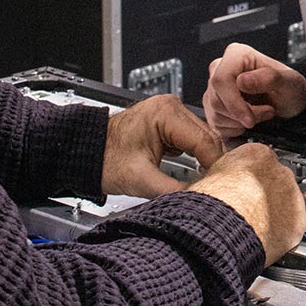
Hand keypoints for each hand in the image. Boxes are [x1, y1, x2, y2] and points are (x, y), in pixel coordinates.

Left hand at [102, 95, 223, 198]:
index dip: (215, 166)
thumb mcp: (141, 179)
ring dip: (206, 159)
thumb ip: (173, 190)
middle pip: (208, 137)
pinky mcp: (168, 122)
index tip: (220, 185)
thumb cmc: (105, 158)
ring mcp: (171, 113)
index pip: (205, 141)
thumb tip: (198, 198)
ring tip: (208, 181)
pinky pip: (192, 138)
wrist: (84, 151)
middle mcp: (171, 107)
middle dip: (213, 163)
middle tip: (216, 187)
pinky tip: (198, 171)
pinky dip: (197, 155)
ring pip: (203, 138)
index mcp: (166, 113)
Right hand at [188, 144, 305, 264]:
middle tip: (250, 209)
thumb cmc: (212, 202)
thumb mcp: (210, 177)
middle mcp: (279, 170)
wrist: (222, 224)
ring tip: (255, 227)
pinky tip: (266, 239)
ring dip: (276, 213)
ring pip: (287, 203)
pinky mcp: (297, 220)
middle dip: (266, 194)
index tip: (244, 187)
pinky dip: (283, 233)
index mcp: (256, 154)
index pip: (259, 161)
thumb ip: (223, 175)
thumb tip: (216, 182)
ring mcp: (291, 195)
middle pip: (277, 181)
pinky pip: (293, 226)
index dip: (250, 177)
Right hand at [203, 42, 305, 137]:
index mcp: (237, 55)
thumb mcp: (291, 83)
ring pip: (215, 114)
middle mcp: (221, 68)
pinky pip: (216, 124)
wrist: (289, 104)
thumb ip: (270, 78)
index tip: (249, 119)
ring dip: (240, 122)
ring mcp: (215, 88)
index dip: (233, 102)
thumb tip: (242, 81)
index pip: (221, 79)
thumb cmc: (290, 89)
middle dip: (242, 114)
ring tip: (263, 114)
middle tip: (267, 113)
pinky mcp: (213, 106)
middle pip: (217, 99)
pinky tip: (250, 121)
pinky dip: (235, 129)